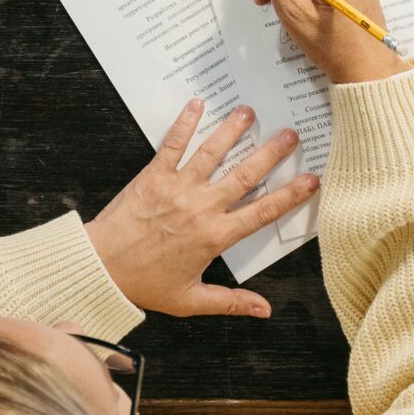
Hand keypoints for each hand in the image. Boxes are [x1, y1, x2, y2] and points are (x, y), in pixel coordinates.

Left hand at [85, 99, 316, 317]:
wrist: (101, 267)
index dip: (290, 196)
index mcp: (215, 237)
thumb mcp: (191, 300)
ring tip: (249, 111)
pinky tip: (197, 104)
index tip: (312, 179)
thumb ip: (231, 302)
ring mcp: (178, 188)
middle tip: (291, 134)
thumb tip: (264, 310)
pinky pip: (173, 144)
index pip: (262, 213)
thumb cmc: (145, 284)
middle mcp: (201, 207)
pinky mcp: (154, 176)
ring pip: (212, 153)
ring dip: (233, 130)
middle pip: (244, 175)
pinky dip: (185, 123)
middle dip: (271, 153)